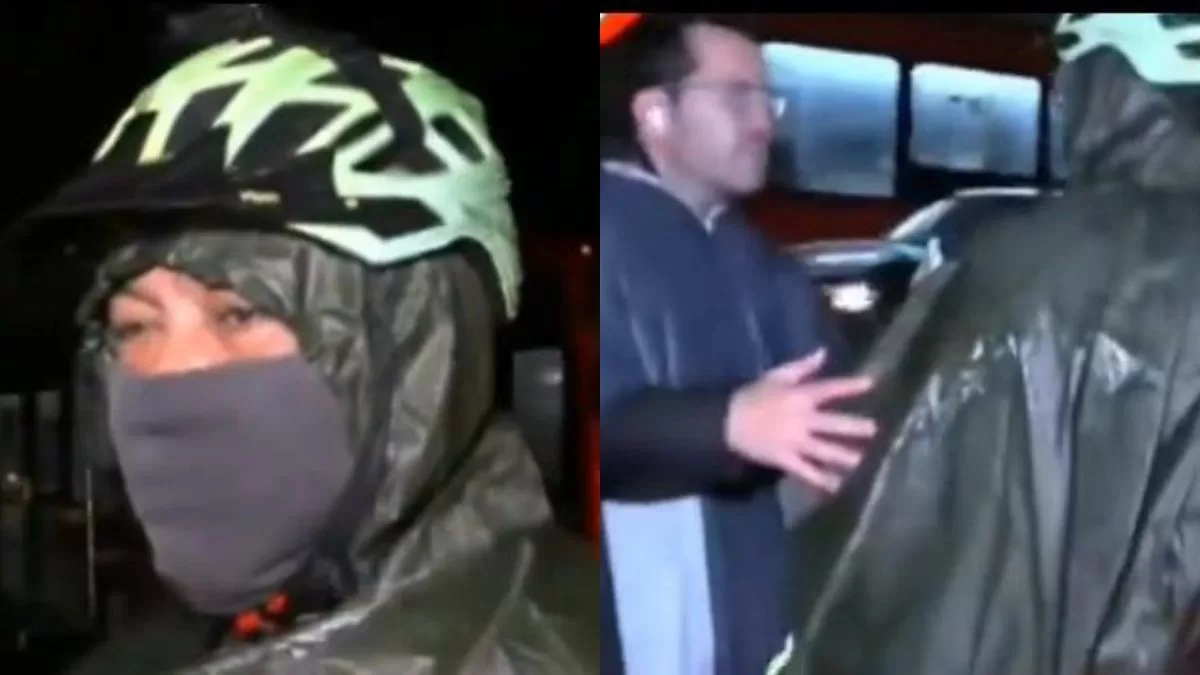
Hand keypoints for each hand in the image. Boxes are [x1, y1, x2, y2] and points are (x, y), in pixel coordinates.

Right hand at [724, 349, 875, 492]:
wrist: (727, 421)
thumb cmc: (752, 396)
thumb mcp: (776, 376)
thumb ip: (802, 367)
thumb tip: (823, 353)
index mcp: (799, 396)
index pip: (829, 389)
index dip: (850, 386)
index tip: (871, 384)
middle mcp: (801, 419)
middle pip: (832, 424)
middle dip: (854, 427)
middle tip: (873, 430)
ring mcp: (794, 441)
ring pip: (823, 450)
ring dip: (843, 456)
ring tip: (860, 461)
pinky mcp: (785, 459)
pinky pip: (805, 471)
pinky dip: (821, 480)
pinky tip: (836, 486)